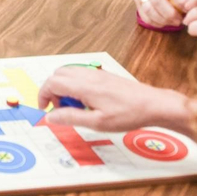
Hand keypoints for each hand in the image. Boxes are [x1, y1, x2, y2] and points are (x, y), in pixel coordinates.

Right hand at [37, 66, 185, 132]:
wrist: (153, 105)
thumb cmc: (128, 114)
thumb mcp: (97, 123)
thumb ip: (71, 118)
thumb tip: (50, 117)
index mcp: (84, 86)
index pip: (52, 83)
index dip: (43, 96)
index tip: (45, 109)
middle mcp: (88, 76)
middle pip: (57, 75)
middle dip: (51, 91)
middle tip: (60, 109)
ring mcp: (97, 74)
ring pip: (68, 72)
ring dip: (63, 88)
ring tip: (74, 107)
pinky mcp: (104, 76)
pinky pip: (80, 74)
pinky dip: (75, 85)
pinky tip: (87, 102)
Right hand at [133, 0, 196, 27]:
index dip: (180, 0)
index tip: (188, 8)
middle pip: (158, 1)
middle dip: (171, 13)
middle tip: (181, 20)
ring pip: (149, 10)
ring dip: (163, 19)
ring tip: (174, 22)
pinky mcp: (136, 1)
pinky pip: (143, 15)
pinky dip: (154, 22)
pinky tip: (164, 22)